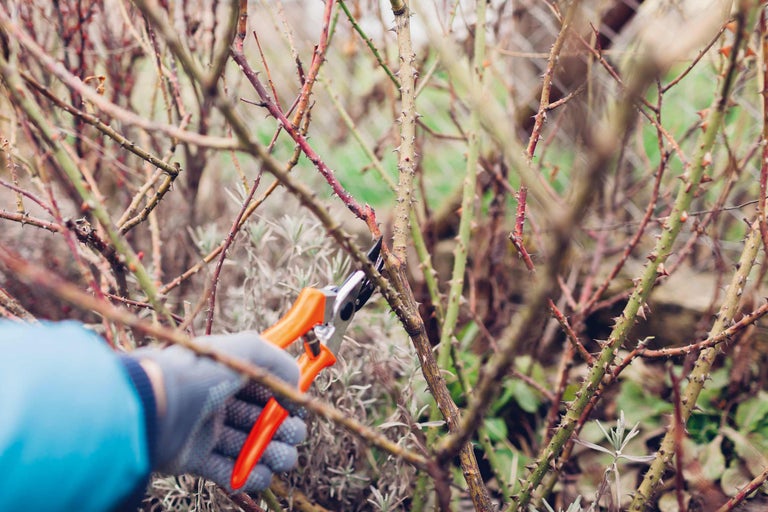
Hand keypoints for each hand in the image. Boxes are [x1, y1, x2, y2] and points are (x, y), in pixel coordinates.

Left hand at [130, 332, 306, 492]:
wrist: (156, 405)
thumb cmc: (201, 372)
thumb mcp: (247, 351)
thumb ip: (280, 362)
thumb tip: (296, 386)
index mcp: (228, 373)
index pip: (264, 390)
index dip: (284, 401)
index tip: (297, 410)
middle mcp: (217, 400)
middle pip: (260, 420)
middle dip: (283, 430)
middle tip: (292, 436)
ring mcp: (205, 430)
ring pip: (246, 446)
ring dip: (271, 455)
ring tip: (281, 458)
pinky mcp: (193, 458)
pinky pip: (226, 470)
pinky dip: (247, 475)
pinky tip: (262, 474)